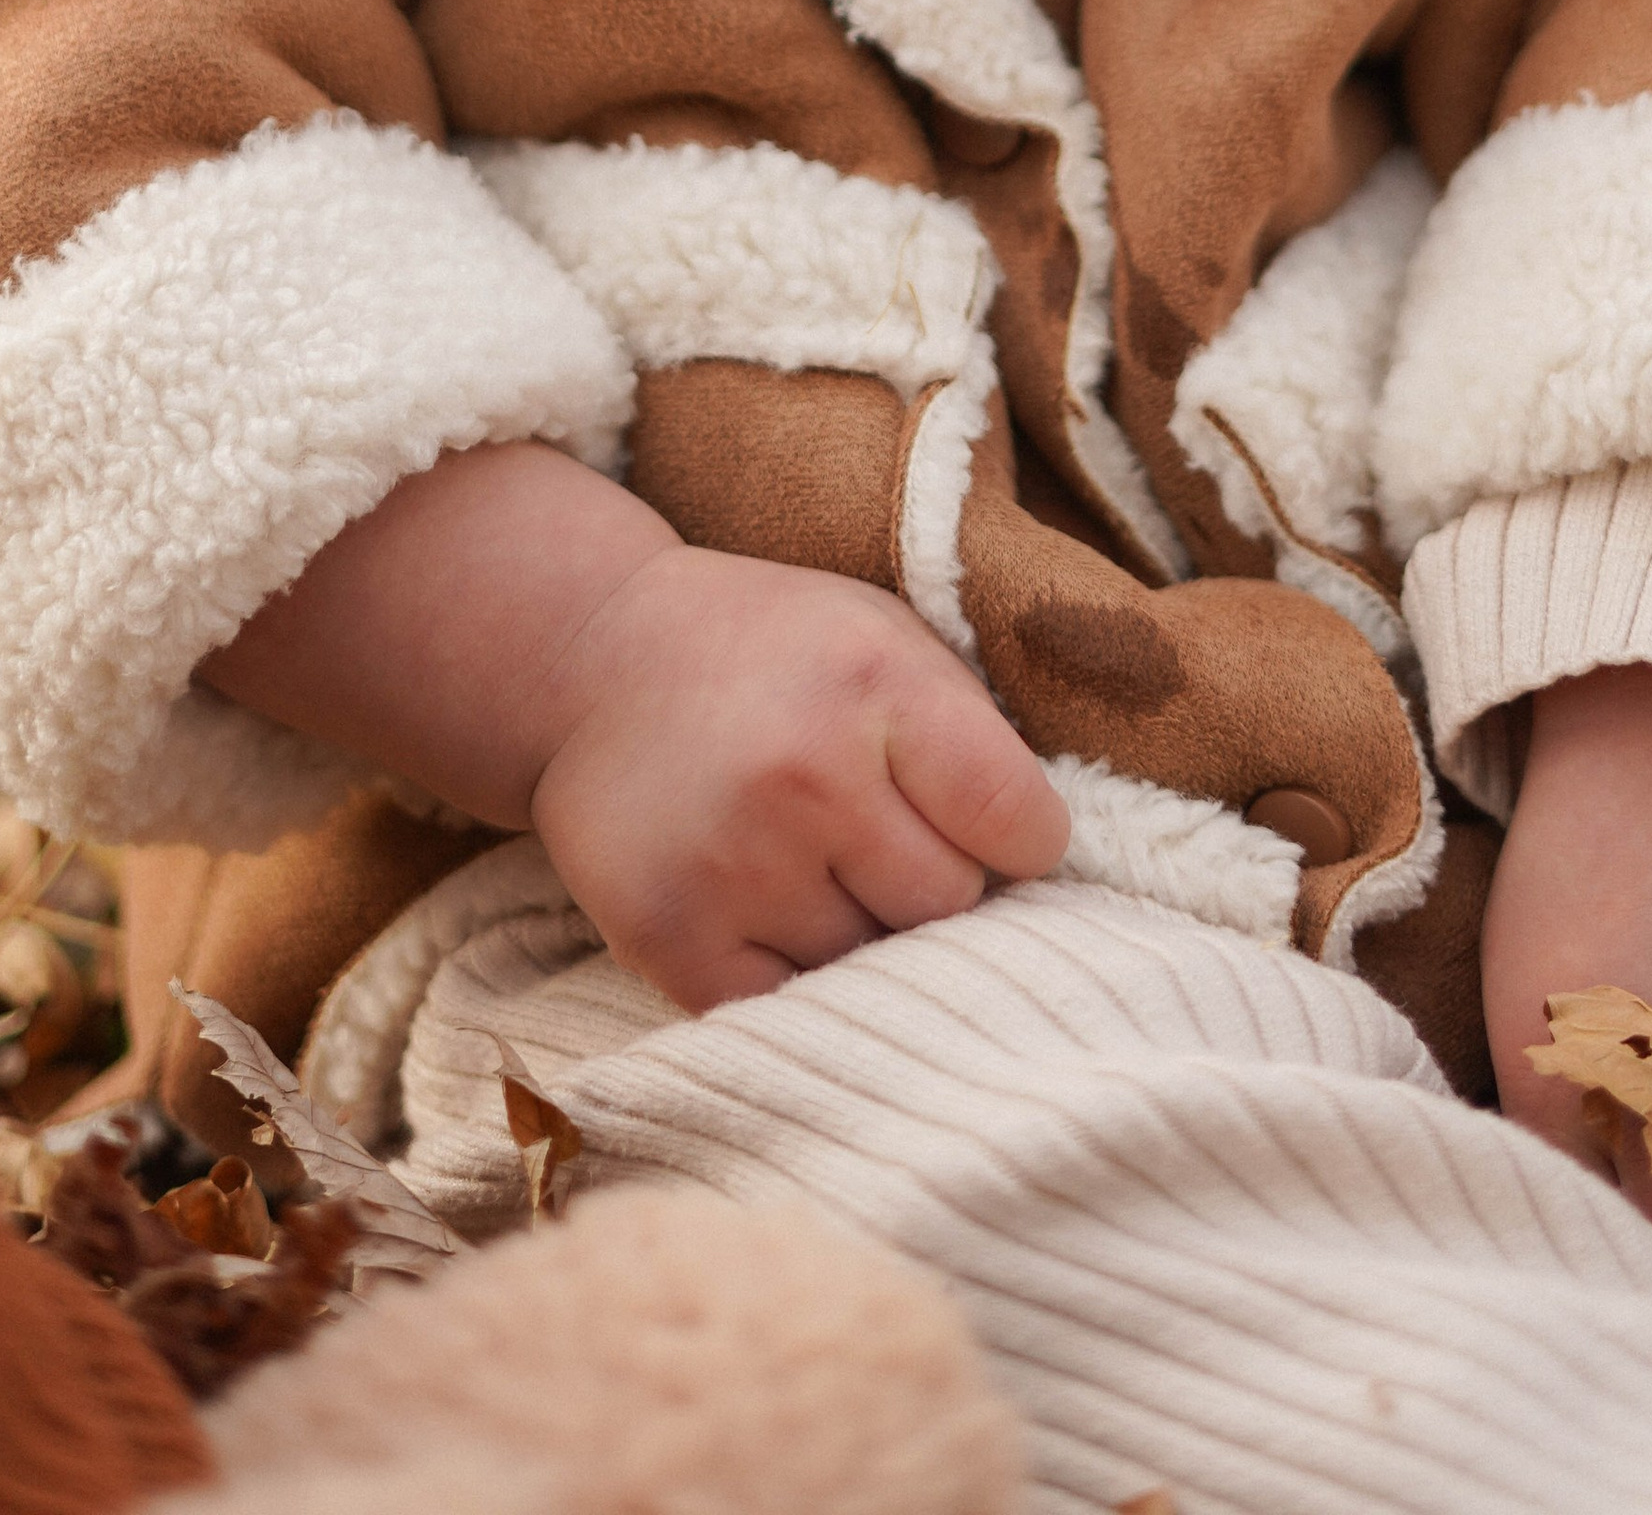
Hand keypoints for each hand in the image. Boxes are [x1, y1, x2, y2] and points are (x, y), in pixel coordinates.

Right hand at [526, 535, 1070, 1005]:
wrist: (594, 657)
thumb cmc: (776, 654)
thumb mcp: (888, 640)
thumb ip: (974, 738)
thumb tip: (1057, 871)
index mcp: (877, 684)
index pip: (1022, 825)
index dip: (1024, 840)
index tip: (997, 831)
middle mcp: (806, 774)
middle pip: (951, 907)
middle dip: (938, 885)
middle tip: (886, 840)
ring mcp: (733, 863)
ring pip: (874, 968)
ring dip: (864, 935)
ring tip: (818, 866)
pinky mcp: (669, 937)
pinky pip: (788, 1011)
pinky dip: (795, 979)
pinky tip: (772, 911)